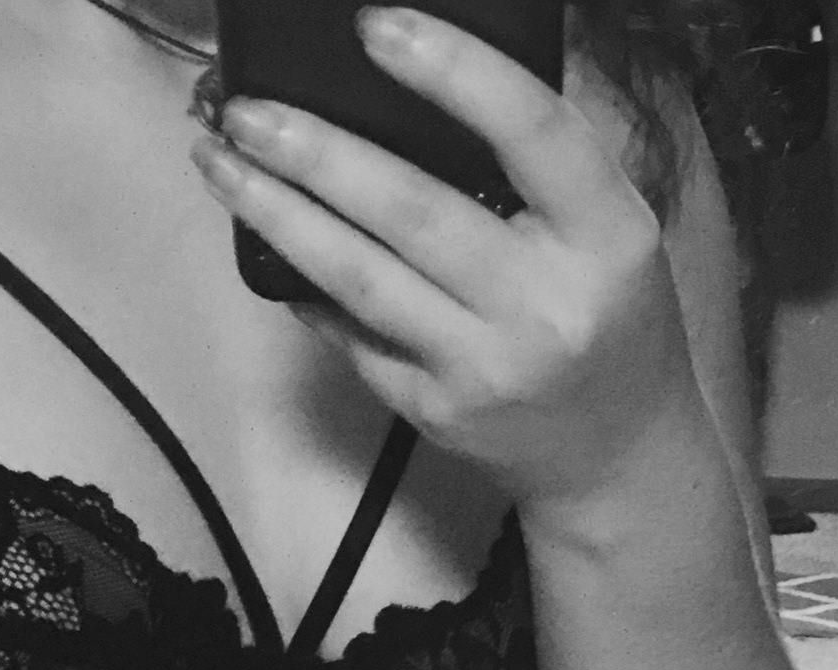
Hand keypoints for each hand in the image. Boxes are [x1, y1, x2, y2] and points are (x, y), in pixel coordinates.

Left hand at [190, 6, 711, 514]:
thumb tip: (425, 80)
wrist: (616, 457)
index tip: (376, 26)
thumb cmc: (609, 321)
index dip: (452, 73)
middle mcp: (542, 305)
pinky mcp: (434, 411)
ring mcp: (482, 366)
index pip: (530, 134)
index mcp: (605, 236)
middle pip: (413, 212)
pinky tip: (264, 244)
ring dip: (280, 215)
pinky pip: (354, 337)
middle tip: (247, 109)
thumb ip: (537, 163)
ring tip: (221, 161)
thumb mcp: (608, 229)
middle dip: (316, 153)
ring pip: (362, 279)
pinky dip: (305, 287)